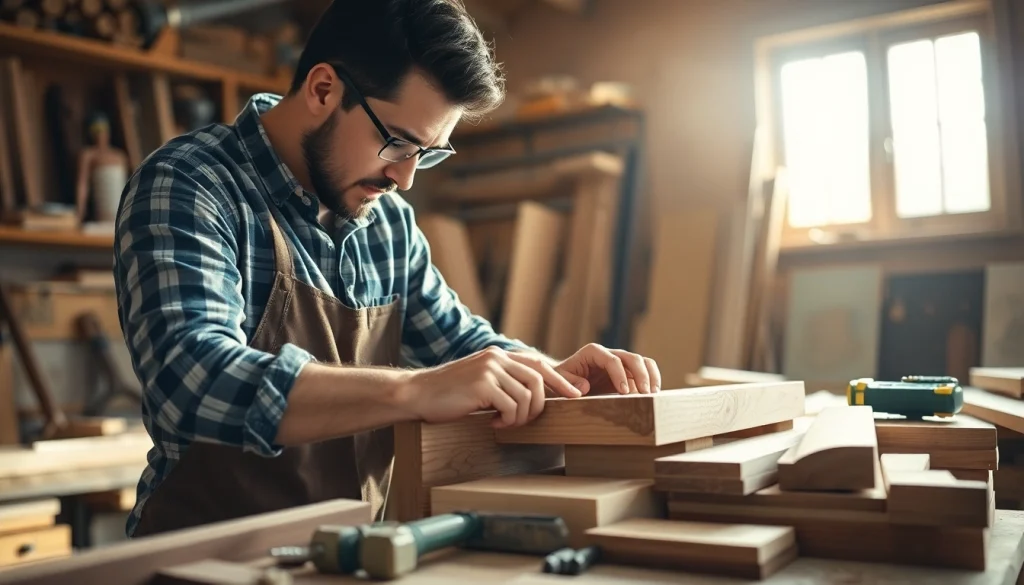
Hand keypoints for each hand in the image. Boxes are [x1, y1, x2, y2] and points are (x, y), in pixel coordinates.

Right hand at [401, 347, 582, 429]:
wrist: (418, 393)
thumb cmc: (449, 394)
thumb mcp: (480, 382)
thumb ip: (504, 382)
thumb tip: (532, 396)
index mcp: (499, 355)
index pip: (538, 364)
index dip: (561, 379)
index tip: (578, 393)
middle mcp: (497, 357)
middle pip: (538, 381)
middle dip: (539, 406)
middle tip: (523, 421)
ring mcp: (490, 369)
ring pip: (527, 397)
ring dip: (520, 417)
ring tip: (504, 423)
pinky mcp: (482, 384)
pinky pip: (511, 407)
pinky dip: (507, 421)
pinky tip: (492, 423)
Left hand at [554, 343, 661, 394]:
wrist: (564, 381)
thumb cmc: (560, 380)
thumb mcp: (558, 381)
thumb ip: (568, 383)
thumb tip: (584, 387)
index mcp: (593, 352)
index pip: (612, 360)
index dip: (620, 375)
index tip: (624, 392)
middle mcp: (609, 354)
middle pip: (632, 358)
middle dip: (641, 375)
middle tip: (646, 394)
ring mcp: (620, 363)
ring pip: (642, 362)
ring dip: (651, 376)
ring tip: (654, 394)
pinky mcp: (627, 374)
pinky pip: (644, 373)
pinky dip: (650, 382)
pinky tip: (652, 397)